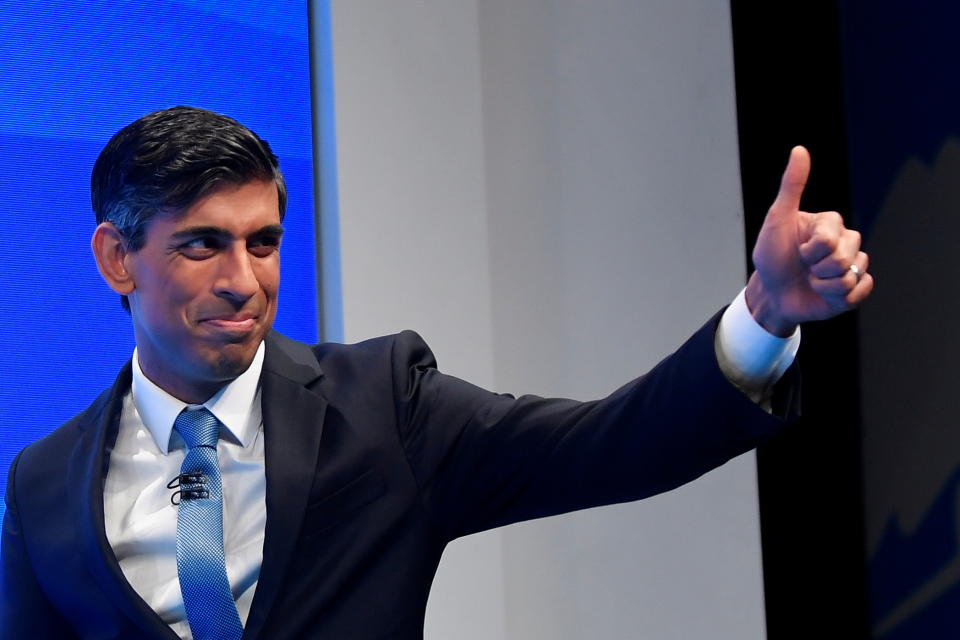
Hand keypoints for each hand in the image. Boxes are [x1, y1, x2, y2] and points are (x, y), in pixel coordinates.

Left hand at [746, 146, 872, 336]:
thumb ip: (791, 185)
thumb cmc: (772, 256)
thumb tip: (799, 149)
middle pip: (844, 257)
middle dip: (817, 269)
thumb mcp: (777, 220)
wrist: (771, 293)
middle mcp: (846, 241)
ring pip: (852, 275)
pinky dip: (839, 297)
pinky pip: (861, 290)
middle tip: (805, 268)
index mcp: (831, 224)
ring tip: (813, 281)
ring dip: (825, 285)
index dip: (810, 251)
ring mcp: (853, 265)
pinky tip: (827, 294)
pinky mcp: (856, 288)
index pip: (830, 239)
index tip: (798, 250)